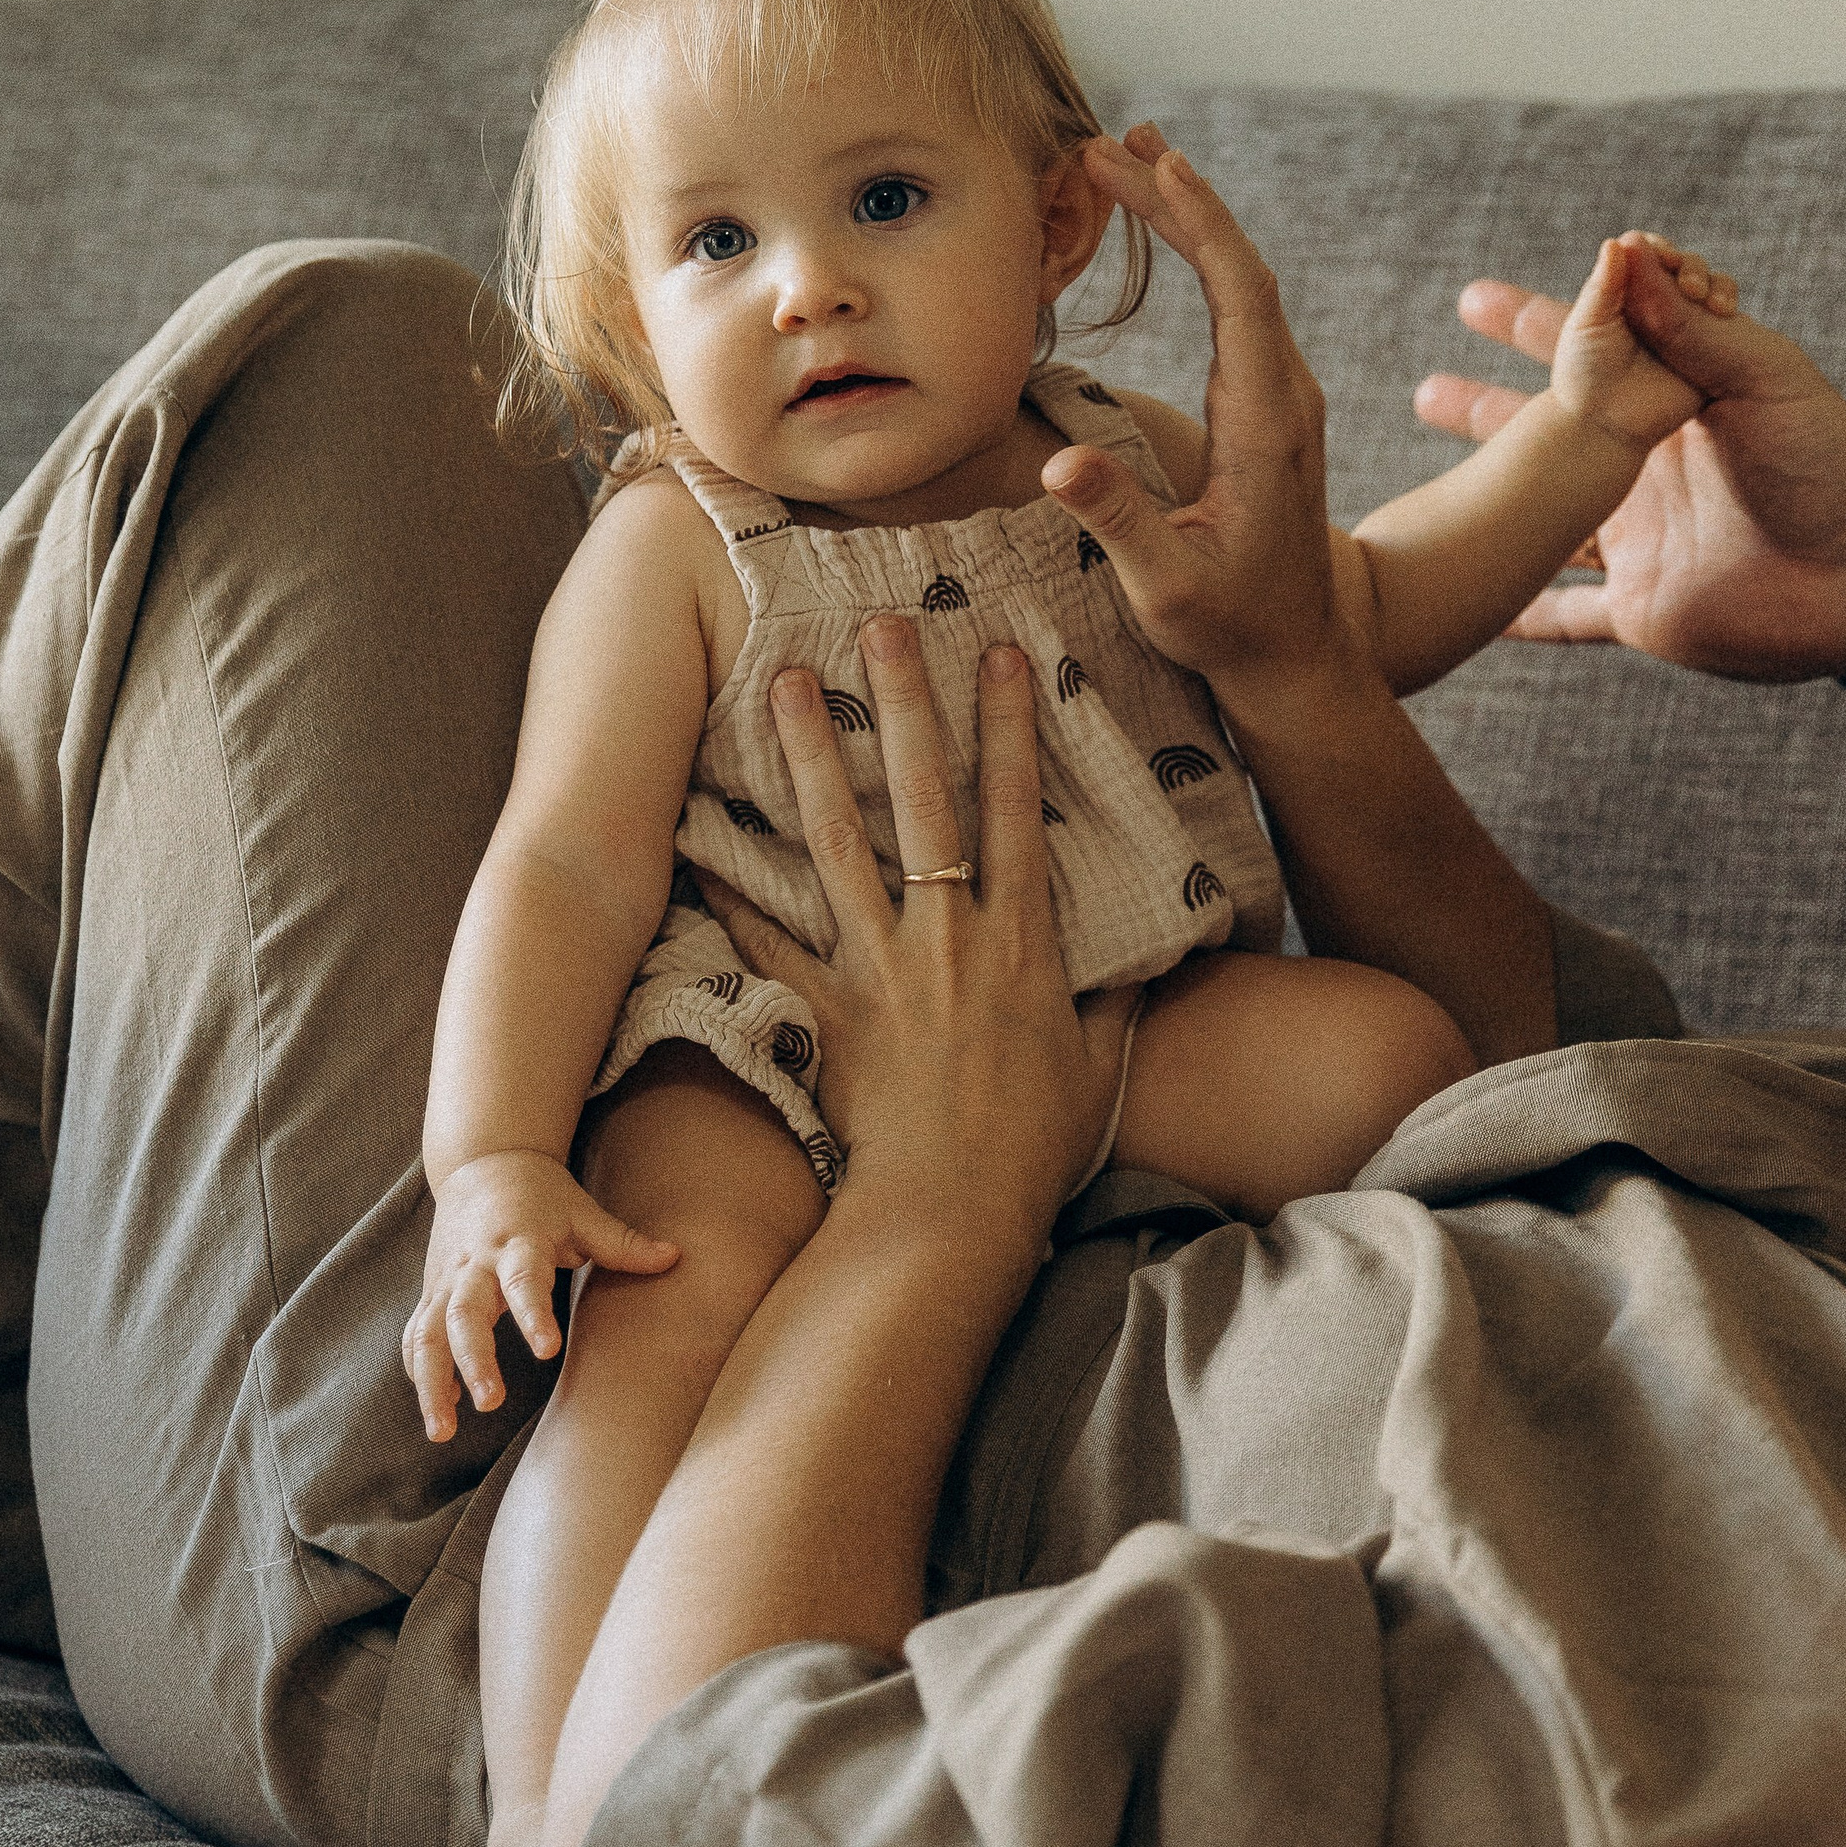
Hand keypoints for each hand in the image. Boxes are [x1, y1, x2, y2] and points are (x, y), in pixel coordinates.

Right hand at [401, 1150, 677, 1443]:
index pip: (523, 1280)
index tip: (546, 1350)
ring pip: (427, 1333)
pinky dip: (420, 1372)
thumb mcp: (583, 1213)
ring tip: (442, 1431)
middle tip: (491, 1402)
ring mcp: (446, 1280)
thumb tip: (676, 1257)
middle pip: (464, 1313)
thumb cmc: (543, 1196)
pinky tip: (440, 1410)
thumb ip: (623, 1243)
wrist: (484, 1163)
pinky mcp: (431, 1291)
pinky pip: (417, 1336)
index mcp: (517, 1243)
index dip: (533, 1313)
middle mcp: (475, 1264)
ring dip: (431, 1381)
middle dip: (473, 1359)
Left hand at [699, 614, 1137, 1247]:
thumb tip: (1148, 960)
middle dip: (903, 705)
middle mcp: (947, 937)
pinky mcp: (825, 1010)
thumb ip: (1115, 1004)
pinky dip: (732, 892)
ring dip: (807, 758)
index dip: (1010, 728)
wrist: (949, 1217)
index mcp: (1021, 941)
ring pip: (836, 842)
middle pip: (922, 799)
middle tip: (882, 629)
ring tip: (780, 686)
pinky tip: (697, 836)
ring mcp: (880, 969)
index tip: (1003, 654)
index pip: (1016, 810)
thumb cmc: (1034, 1151)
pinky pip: (769, 941)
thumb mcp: (1098, 1069)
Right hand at [1038, 123, 1345, 702]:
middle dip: (1178, 198)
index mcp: (1267, 425)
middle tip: (1110, 141)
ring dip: (1189, 216)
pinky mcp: (1269, 407)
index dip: (1199, 223)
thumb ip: (1121, 525)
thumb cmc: (1230, 631)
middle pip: (1240, 268)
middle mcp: (1286, 398)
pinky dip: (1200, 255)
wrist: (1297, 659)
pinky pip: (1239, 306)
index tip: (1153, 164)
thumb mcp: (1167, 590)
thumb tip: (1061, 468)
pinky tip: (1168, 228)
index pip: (1241, 295)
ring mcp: (1283, 399)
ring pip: (1242, 280)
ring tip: (1130, 158)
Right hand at [1414, 243, 1845, 679]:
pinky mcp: (1639, 610)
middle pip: (1543, 434)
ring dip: (1487, 503)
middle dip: (1484, 410)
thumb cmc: (1834, 466)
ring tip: (1424, 495)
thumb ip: (1687, 329)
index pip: (1587, 350)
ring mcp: (1638, 542)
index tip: (1475, 302)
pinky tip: (1473, 609)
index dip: (1532, 322)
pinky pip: (1565, 617)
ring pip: (1540, 519)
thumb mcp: (1765, 378)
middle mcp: (1645, 471)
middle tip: (1425, 388)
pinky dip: (1519, 615)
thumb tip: (1620, 257)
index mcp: (1672, 406)